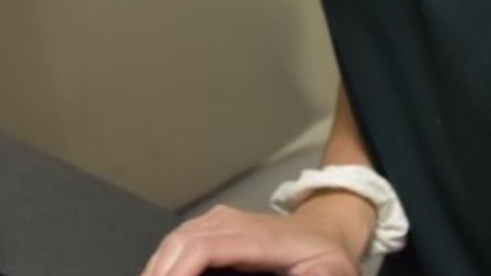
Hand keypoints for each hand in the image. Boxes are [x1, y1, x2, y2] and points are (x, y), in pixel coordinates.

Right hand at [139, 203, 361, 275]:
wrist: (326, 228)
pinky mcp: (219, 224)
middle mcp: (235, 223)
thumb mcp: (332, 272)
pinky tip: (160, 274)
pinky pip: (183, 237)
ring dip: (159, 265)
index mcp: (258, 239)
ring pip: (178, 237)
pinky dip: (166, 258)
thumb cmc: (326, 255)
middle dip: (161, 272)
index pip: (206, 247)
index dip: (179, 270)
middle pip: (183, 242)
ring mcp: (225, 220)